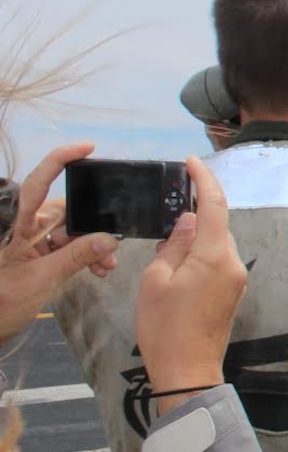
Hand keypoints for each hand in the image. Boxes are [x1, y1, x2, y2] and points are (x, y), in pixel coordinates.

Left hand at [0, 143, 118, 343]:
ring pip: (69, 232)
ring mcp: (28, 242)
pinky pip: (63, 247)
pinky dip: (81, 256)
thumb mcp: (41, 280)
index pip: (38, 182)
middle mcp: (22, 227)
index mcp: (16, 224)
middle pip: (65, 212)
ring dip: (90, 246)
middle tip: (112, 250)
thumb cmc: (0, 302)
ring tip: (105, 268)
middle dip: (92, 227)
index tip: (88, 149)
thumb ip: (76, 257)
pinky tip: (96, 270)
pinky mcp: (33, 256)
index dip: (60, 160)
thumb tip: (109, 238)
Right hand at [136, 156, 246, 414]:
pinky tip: (177, 263)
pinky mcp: (232, 291)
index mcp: (214, 255)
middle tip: (167, 207)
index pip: (214, 204)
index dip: (203, 179)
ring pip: (216, 242)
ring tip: (165, 243)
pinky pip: (217, 260)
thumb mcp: (156, 279)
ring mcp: (236, 278)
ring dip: (195, 236)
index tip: (191, 162)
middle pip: (216, 223)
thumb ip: (174, 243)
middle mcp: (232, 263)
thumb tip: (187, 220)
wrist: (188, 370)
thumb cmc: (166, 328)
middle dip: (194, 210)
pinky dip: (200, 253)